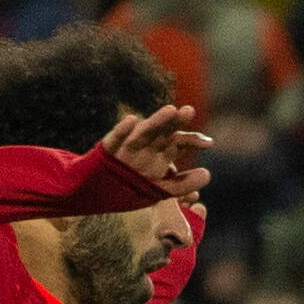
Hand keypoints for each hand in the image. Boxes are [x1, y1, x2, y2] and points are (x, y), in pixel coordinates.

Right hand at [97, 101, 213, 202]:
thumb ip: (183, 184)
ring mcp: (126, 148)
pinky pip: (115, 139)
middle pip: (163, 132)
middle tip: (189, 111)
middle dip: (175, 122)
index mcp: (159, 154)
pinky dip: (122, 131)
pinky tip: (131, 121)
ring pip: (143, 132)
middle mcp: (145, 147)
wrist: (95, 193)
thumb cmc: (130, 188)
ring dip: (156, 121)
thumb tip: (208, 175)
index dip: (193, 140)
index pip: (179, 142)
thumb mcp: (159, 189)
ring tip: (170, 110)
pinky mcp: (107, 151)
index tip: (208, 143)